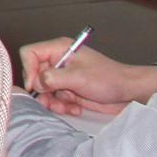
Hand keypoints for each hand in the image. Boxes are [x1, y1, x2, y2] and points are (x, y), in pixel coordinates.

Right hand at [18, 39, 156, 117]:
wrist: (128, 92)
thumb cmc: (109, 78)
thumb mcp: (79, 77)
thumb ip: (53, 78)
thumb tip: (35, 83)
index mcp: (59, 49)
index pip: (30, 53)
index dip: (28, 69)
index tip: (35, 86)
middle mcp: (58, 62)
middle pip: (35, 75)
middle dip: (43, 91)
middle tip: (51, 101)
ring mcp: (63, 77)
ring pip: (44, 90)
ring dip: (53, 102)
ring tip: (67, 106)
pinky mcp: (69, 90)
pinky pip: (55, 99)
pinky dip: (62, 106)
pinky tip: (75, 108)